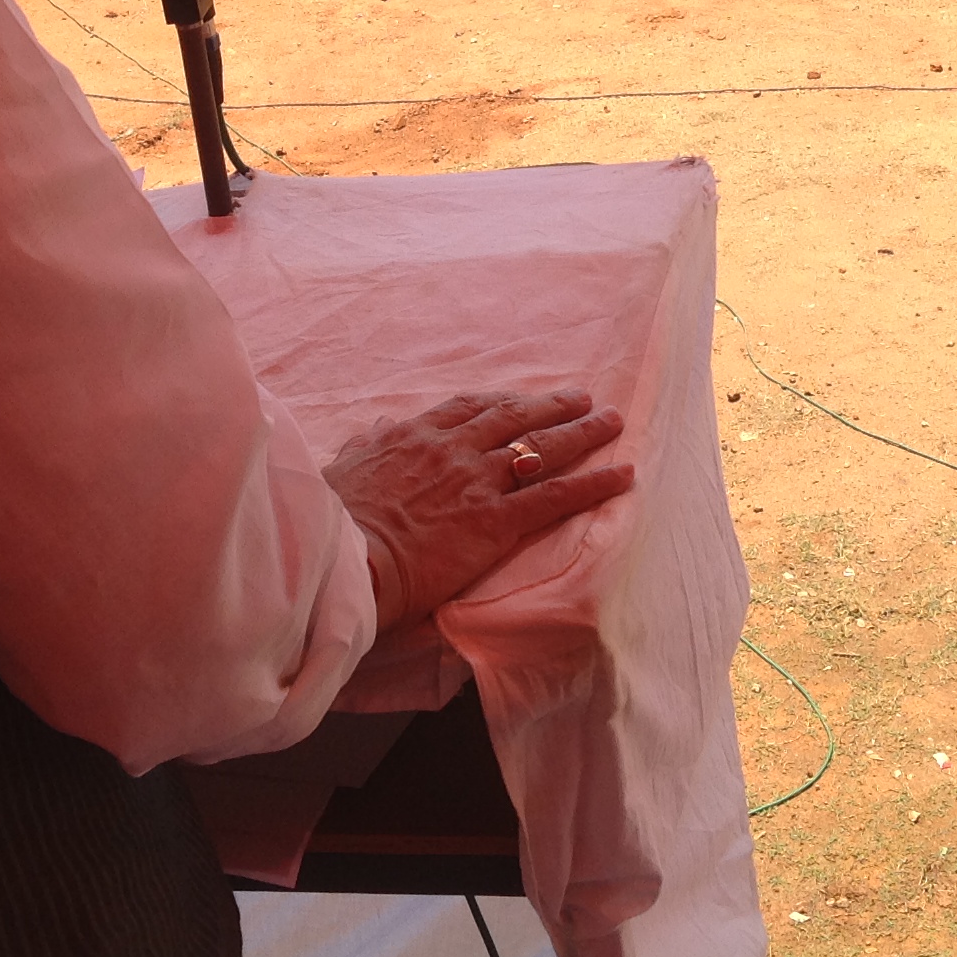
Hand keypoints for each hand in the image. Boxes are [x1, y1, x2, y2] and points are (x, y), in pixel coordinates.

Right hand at [323, 390, 632, 631]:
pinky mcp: (497, 521)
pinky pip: (556, 496)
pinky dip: (594, 483)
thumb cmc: (333, 519)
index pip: (469, 407)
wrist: (345, 557)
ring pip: (542, 448)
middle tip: (583, 398)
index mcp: (416, 435)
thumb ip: (366, 444)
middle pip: (515, 418)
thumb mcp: (342, 467)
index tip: (522, 399)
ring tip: (612, 421)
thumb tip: (376, 429)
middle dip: (552, 406)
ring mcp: (478, 482)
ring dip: (582, 433)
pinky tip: (623, 475)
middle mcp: (454, 450)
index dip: (502, 401)